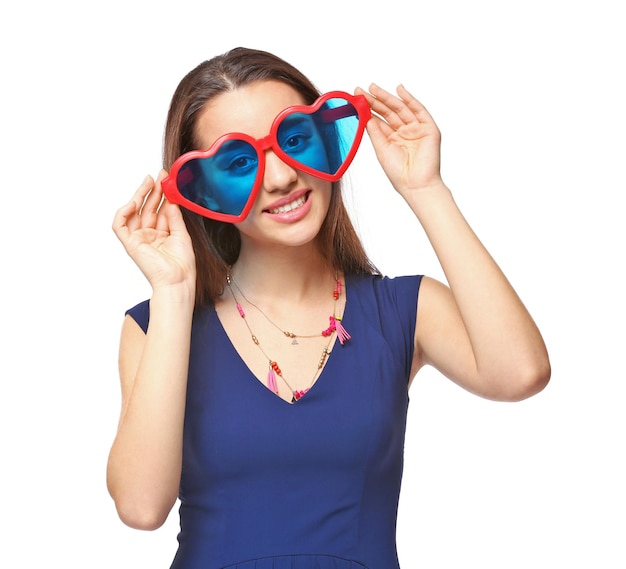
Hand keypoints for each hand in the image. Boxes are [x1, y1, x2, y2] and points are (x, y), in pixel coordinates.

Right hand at [112, 171, 195, 292]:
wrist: (178, 280)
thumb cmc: (183, 263)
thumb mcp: (181, 233)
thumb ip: (174, 215)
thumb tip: (170, 198)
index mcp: (162, 234)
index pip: (159, 209)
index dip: (162, 194)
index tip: (167, 179)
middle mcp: (149, 235)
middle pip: (147, 208)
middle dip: (152, 191)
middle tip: (158, 175)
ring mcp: (139, 239)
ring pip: (134, 212)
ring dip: (140, 196)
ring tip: (149, 182)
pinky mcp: (130, 244)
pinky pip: (119, 225)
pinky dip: (124, 213)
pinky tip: (134, 202)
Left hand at [356, 84, 443, 194]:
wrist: (415, 184)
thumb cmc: (398, 173)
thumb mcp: (381, 149)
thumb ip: (375, 131)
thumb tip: (366, 115)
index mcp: (392, 140)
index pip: (379, 120)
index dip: (368, 109)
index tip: (357, 97)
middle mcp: (404, 133)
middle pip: (389, 112)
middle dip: (376, 100)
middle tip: (362, 90)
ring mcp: (416, 130)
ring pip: (401, 109)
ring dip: (388, 97)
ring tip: (373, 88)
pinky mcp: (429, 129)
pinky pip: (419, 110)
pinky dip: (410, 99)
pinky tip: (399, 90)